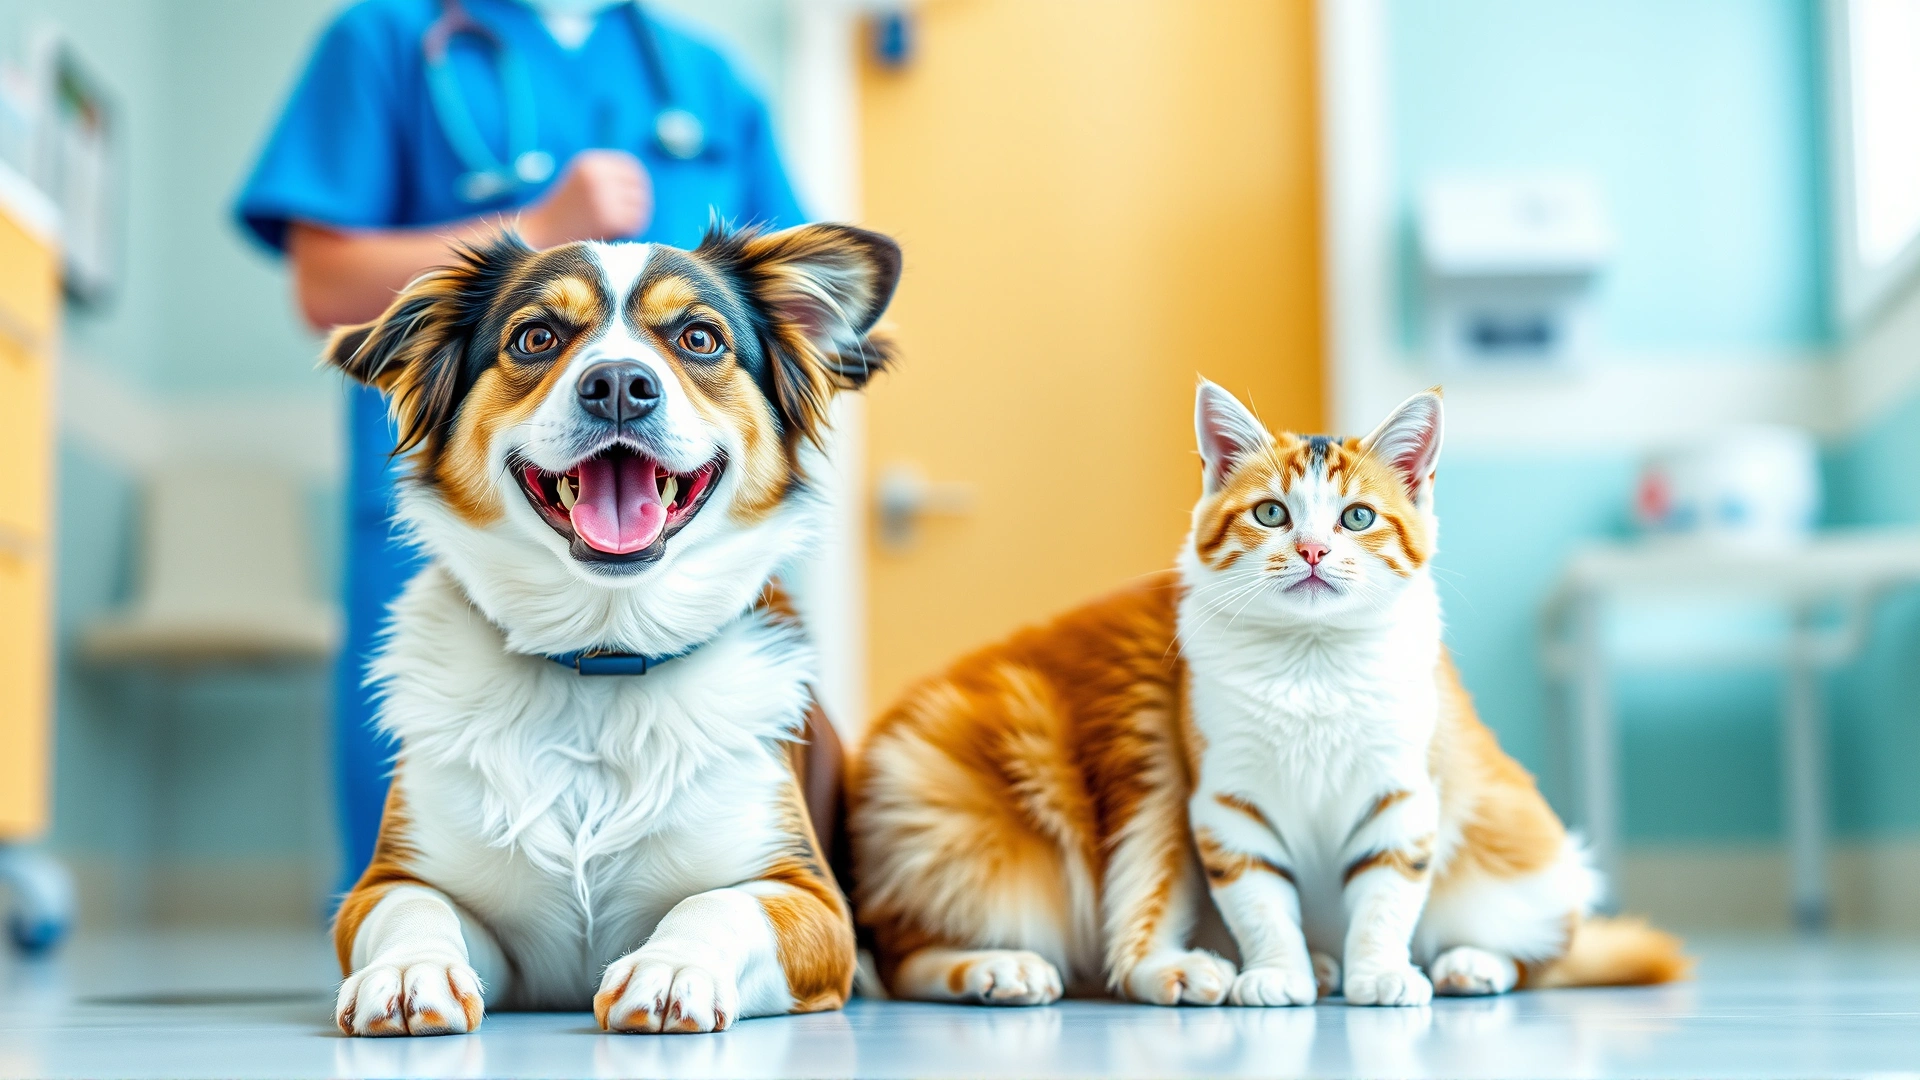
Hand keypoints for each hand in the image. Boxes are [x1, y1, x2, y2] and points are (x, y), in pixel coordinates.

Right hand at [520, 150, 651, 247]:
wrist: (540, 234)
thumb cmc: (564, 212)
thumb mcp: (583, 183)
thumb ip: (608, 178)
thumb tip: (642, 182)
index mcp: (590, 163)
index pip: (631, 166)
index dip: (637, 183)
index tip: (634, 197)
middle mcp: (597, 176)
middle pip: (639, 186)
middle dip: (637, 202)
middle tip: (627, 216)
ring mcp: (603, 196)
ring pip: (641, 205)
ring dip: (636, 217)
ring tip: (619, 226)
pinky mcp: (609, 218)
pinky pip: (636, 222)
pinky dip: (633, 230)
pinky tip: (618, 234)